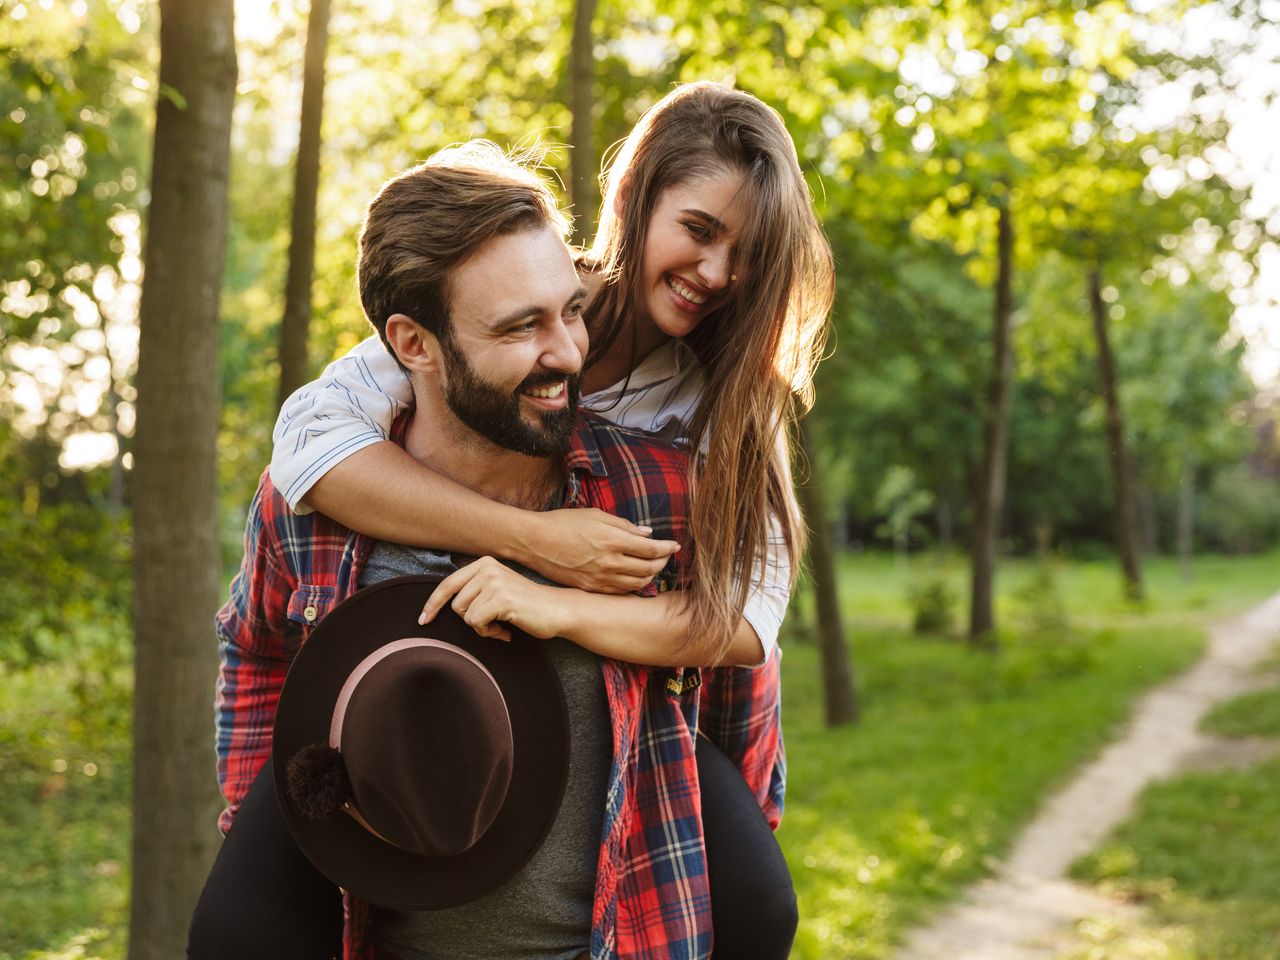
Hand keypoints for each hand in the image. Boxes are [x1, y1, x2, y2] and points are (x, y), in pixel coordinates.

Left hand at [419, 557, 568, 641]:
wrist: (556, 610)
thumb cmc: (525, 606)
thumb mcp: (496, 589)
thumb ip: (474, 591)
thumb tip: (440, 605)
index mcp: (484, 563)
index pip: (448, 584)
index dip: (432, 604)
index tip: (423, 620)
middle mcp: (488, 568)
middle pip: (455, 604)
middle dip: (470, 620)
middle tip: (492, 623)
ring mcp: (495, 582)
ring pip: (465, 615)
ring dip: (481, 627)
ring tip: (500, 625)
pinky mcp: (502, 599)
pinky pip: (477, 623)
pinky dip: (489, 633)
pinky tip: (505, 630)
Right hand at [516, 508, 678, 593]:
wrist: (535, 542)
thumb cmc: (564, 523)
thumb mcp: (596, 515)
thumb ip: (624, 525)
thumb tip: (647, 534)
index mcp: (613, 541)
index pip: (651, 549)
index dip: (667, 548)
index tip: (674, 545)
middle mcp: (609, 563)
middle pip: (649, 569)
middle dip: (662, 562)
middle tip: (666, 555)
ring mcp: (600, 579)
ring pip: (637, 583)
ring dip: (650, 576)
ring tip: (654, 567)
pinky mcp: (591, 588)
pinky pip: (620, 591)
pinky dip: (633, 585)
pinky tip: (635, 577)